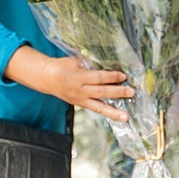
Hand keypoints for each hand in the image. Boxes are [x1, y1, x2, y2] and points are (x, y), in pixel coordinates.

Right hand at [5, 46, 133, 121]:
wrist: (47, 78)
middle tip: (131, 92)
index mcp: (78, 77)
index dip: (111, 77)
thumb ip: (90, 62)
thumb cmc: (62, 66)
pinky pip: (95, 109)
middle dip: (117, 92)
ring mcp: (79, 100)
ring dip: (114, 112)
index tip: (123, 76)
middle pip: (101, 92)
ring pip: (99, 107)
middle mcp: (79, 90)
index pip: (98, 78)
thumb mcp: (75, 60)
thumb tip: (107, 60)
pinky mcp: (80, 105)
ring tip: (126, 117)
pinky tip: (117, 116)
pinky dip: (107, 113)